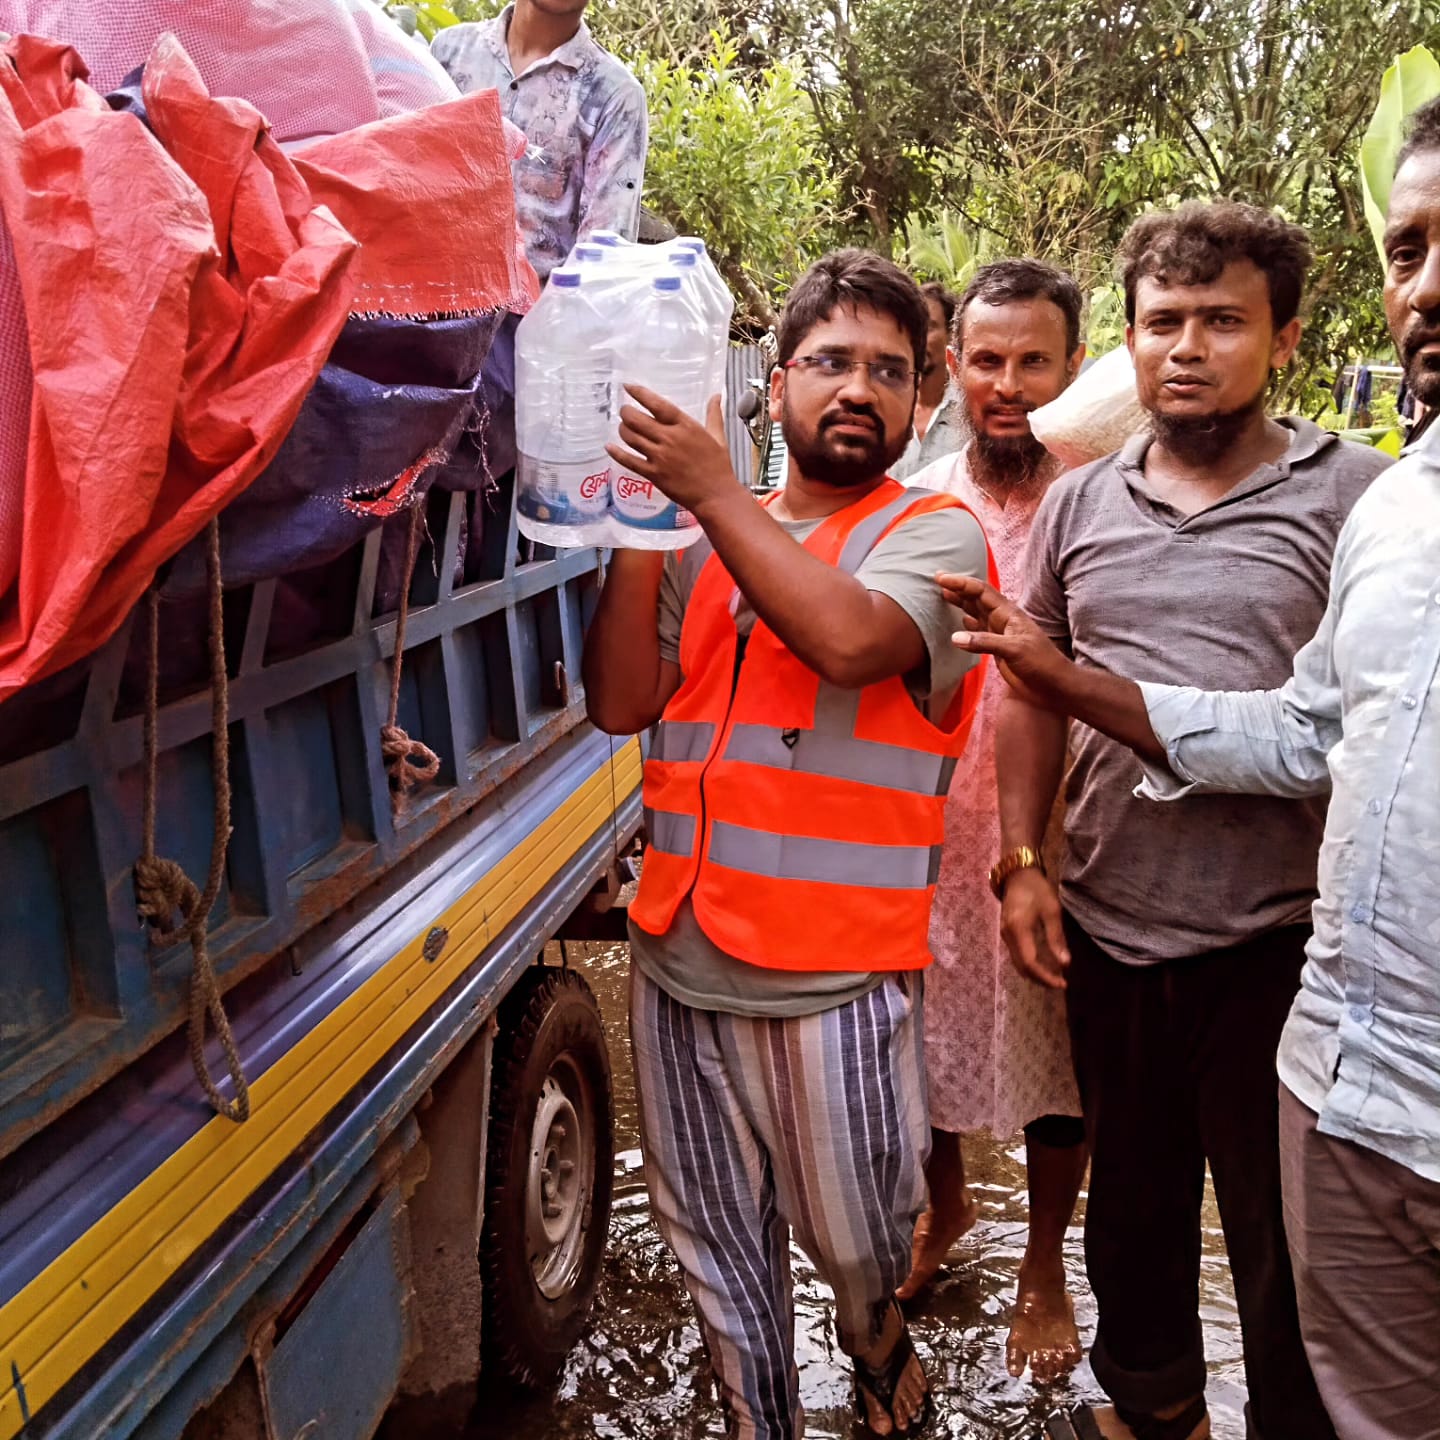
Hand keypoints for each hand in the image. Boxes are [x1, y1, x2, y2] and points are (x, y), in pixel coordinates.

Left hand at [606, 386, 734, 514]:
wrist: (716, 495)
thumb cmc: (718, 466)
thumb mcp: (718, 437)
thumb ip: (714, 414)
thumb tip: (716, 396)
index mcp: (685, 426)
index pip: (657, 404)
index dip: (639, 394)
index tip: (628, 387)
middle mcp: (670, 438)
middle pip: (637, 419)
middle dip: (626, 412)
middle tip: (624, 412)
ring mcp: (660, 457)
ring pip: (630, 437)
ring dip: (622, 430)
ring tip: (623, 428)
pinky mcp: (653, 474)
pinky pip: (629, 461)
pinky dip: (616, 453)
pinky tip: (609, 447)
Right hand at [937, 573, 1070, 708]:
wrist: (1054, 685)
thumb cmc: (1041, 663)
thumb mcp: (1014, 650)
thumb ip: (985, 642)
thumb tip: (955, 637)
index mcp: (1008, 614)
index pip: (980, 591)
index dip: (961, 583)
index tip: (941, 578)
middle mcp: (1002, 620)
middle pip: (976, 598)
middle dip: (958, 588)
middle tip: (937, 580)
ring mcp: (1000, 634)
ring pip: (976, 612)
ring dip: (961, 603)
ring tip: (944, 595)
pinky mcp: (998, 649)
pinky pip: (978, 631)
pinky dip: (967, 624)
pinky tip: (960, 622)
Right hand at [999, 868, 1070, 988]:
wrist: (1017, 874)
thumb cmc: (1037, 889)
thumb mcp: (1052, 911)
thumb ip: (1056, 938)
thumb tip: (1065, 964)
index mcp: (1019, 930)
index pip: (1030, 963)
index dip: (1046, 977)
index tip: (1063, 983)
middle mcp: (1008, 936)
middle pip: (1022, 967)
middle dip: (1041, 979)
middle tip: (1060, 983)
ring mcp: (1005, 935)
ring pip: (1018, 963)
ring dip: (1035, 974)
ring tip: (1054, 977)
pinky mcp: (1006, 933)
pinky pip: (1016, 955)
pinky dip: (1029, 965)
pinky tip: (1042, 965)